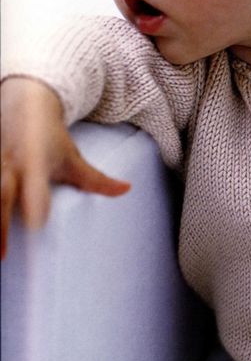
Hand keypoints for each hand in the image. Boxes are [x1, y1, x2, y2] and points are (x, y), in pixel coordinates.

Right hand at [1, 77, 130, 258]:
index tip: (38, 222)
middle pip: (1, 194)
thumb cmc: (51, 139)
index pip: (35, 183)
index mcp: (35, 161)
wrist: (25, 104)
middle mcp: (9, 163)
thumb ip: (96, 180)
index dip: (36, 201)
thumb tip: (127, 189)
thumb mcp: (73, 159)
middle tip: (3, 256)